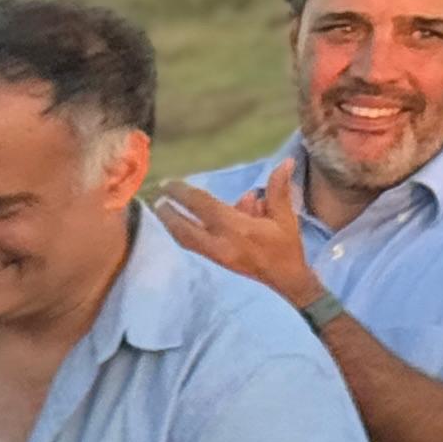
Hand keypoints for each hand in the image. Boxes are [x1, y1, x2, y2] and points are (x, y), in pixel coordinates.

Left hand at [153, 160, 311, 300]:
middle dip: (168, 213)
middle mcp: (220, 242)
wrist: (285, 279)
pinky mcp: (215, 262)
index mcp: (236, 228)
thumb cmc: (285, 246)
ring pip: (185, 239)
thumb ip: (279, 190)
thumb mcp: (285, 217)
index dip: (183, 194)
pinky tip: (179, 224)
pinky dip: (184, 234)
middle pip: (184, 228)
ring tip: (162, 210)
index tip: (168, 184)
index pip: (203, 206)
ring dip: (171, 225)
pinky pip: (193, 246)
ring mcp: (215, 255)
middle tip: (157, 199)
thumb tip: (285, 162)